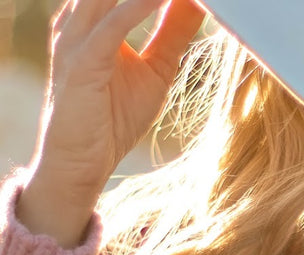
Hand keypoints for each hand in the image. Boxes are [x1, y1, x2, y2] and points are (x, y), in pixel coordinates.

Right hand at [17, 0, 204, 245]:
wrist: (81, 163)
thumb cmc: (111, 118)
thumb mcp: (156, 69)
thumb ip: (173, 31)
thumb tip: (199, 1)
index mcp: (96, 14)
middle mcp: (82, 17)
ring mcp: (77, 36)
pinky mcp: (82, 61)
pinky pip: (113, 23)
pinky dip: (140, 5)